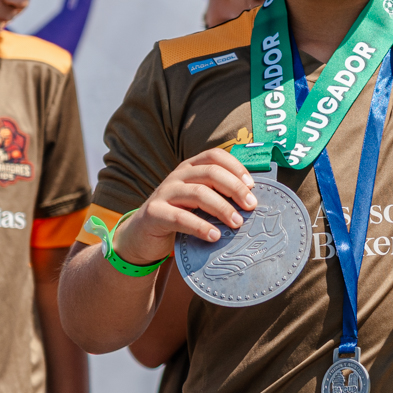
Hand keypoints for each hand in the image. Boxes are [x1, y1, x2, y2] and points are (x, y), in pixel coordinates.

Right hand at [117, 148, 258, 265]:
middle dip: (235, 189)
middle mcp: (177, 176)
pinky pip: (180, 218)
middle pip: (211, 173)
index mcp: (190, 168)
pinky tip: (214, 236)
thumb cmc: (177, 216)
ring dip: (222, 208)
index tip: (252, 186)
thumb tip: (252, 200)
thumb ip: (217, 195)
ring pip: (198, 193)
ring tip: (237, 223)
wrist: (140, 236)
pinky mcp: (154, 213)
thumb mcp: (197, 201)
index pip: (215, 156)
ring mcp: (164, 193)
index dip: (236, 167)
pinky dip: (200, 226)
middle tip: (251, 207)